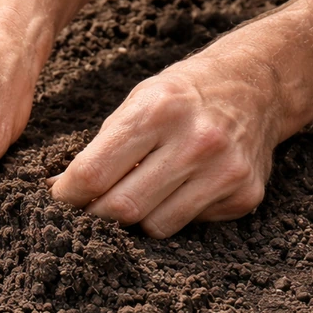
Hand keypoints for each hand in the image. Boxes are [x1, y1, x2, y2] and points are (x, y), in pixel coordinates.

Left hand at [48, 48, 285, 237]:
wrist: (256, 87)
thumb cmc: (180, 97)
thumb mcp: (135, 104)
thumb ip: (98, 149)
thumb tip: (56, 191)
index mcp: (157, 111)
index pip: (93, 173)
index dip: (67, 195)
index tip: (60, 199)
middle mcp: (196, 141)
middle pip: (122, 208)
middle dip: (96, 215)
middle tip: (90, 208)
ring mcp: (225, 170)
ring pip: (154, 226)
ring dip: (135, 219)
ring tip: (137, 194)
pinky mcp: (244, 195)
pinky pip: (188, 225)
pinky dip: (172, 214)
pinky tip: (178, 189)